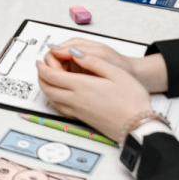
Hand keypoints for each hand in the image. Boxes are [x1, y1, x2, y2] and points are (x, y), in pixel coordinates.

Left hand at [36, 47, 154, 140]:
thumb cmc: (131, 100)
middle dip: (41, 76)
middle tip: (41, 67)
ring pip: (52, 99)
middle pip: (47, 88)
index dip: (43, 66)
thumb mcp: (115, 73)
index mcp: (82, 86)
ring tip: (47, 79)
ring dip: (45, 88)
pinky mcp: (82, 120)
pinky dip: (53, 99)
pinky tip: (59, 95)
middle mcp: (76, 100)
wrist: (137, 127)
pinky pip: (60, 108)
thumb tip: (74, 52)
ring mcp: (77, 111)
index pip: (52, 75)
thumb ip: (92, 61)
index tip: (41, 60)